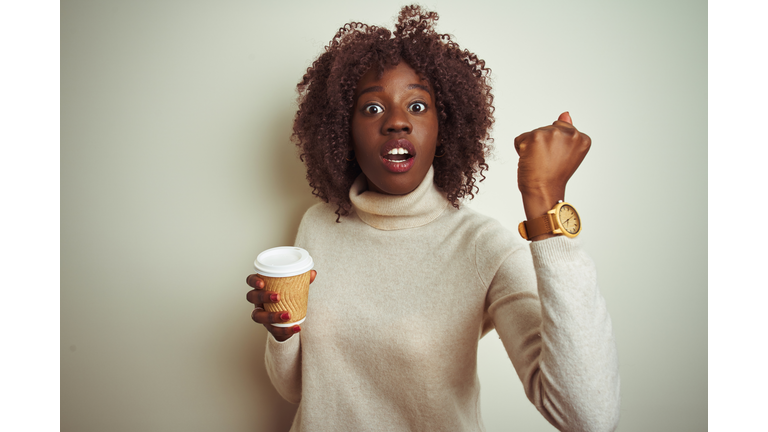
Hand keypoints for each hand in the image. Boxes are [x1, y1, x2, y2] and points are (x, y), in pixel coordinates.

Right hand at [246, 270, 317, 341]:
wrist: (290, 320)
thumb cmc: (288, 298)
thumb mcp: (295, 288)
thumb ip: (302, 280)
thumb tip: (313, 273)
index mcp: (262, 287)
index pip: (251, 280)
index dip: (253, 281)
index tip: (262, 283)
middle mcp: (258, 300)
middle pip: (251, 297)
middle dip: (263, 296)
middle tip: (277, 296)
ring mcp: (261, 314)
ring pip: (257, 316)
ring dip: (271, 316)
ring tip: (288, 315)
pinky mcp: (268, 327)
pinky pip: (273, 330)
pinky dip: (286, 330)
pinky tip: (297, 328)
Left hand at [514, 112, 590, 238]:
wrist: (544, 192)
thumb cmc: (553, 176)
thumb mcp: (566, 153)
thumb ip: (566, 131)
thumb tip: (565, 113)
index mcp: (582, 138)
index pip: (561, 128)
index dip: (555, 146)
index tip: (557, 159)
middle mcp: (570, 133)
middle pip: (547, 129)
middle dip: (543, 144)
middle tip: (547, 162)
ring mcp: (553, 134)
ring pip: (533, 133)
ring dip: (531, 147)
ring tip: (539, 162)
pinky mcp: (535, 137)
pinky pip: (520, 139)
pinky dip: (520, 150)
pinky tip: (530, 161)